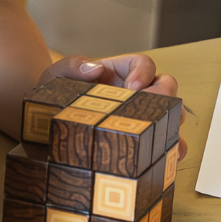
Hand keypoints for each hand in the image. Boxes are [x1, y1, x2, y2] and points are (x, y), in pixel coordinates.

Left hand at [41, 54, 185, 157]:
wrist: (48, 120)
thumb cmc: (56, 94)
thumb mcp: (57, 75)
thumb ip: (72, 65)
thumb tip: (95, 68)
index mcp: (120, 71)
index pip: (144, 63)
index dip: (145, 72)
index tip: (133, 87)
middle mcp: (138, 92)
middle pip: (167, 87)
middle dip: (165, 98)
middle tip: (148, 113)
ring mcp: (143, 115)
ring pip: (172, 115)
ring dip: (171, 124)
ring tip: (158, 136)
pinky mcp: (143, 138)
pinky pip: (166, 143)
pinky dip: (171, 150)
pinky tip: (162, 158)